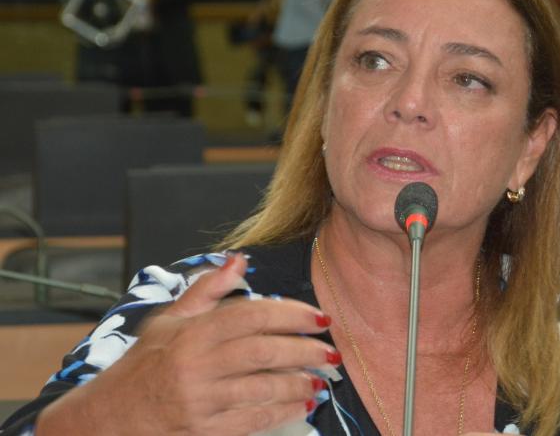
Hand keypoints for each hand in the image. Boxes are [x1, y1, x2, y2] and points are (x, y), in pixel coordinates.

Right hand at [37, 255, 338, 435]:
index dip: (291, 314)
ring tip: (322, 379)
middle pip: (263, 352)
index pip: (251, 315)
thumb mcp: (170, 320)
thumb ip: (208, 289)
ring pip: (262, 388)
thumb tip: (240, 259)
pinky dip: (283, 411)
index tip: (319, 318)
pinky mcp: (202, 431)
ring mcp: (198, 401)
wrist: (110, 417)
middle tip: (331, 351)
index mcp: (191, 332)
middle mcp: (195, 365)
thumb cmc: (144, 364)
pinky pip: (252, 421)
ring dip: (299, 383)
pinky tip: (302, 403)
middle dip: (305, 351)